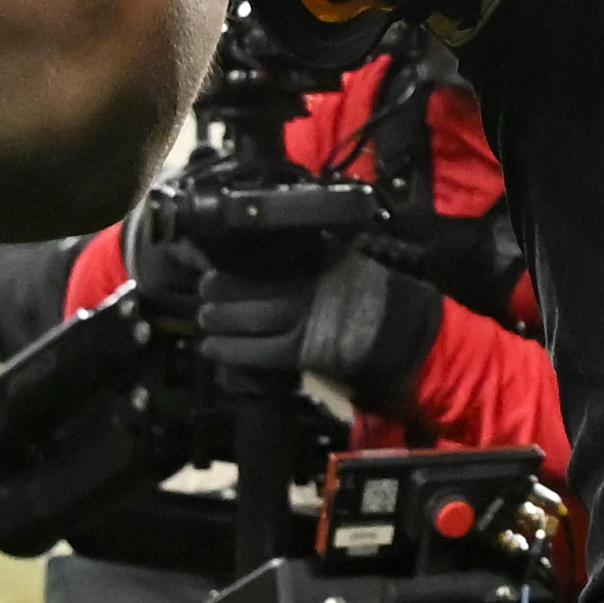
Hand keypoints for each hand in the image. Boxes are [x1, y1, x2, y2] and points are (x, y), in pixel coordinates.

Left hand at [195, 248, 447, 409]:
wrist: (399, 328)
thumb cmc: (366, 290)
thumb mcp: (335, 254)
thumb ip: (301, 250)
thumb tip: (252, 250)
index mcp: (311, 255)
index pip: (256, 255)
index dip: (225, 263)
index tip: (205, 264)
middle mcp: (305, 283)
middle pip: (245, 286)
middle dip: (217, 292)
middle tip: (204, 293)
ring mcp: (305, 318)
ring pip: (247, 320)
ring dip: (219, 322)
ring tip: (206, 321)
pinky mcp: (306, 350)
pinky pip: (259, 353)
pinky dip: (233, 352)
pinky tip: (214, 349)